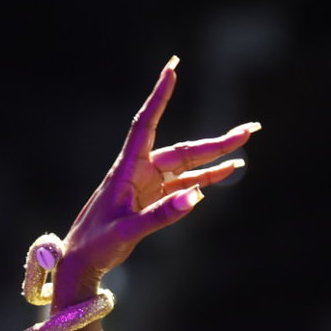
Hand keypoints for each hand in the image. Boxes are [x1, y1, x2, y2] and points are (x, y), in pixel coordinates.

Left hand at [62, 57, 257, 284]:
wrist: (82, 259)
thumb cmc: (96, 242)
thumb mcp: (127, 231)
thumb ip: (161, 216)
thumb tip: (197, 197)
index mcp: (128, 168)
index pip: (146, 123)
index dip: (160, 97)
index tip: (172, 70)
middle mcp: (141, 171)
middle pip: (184, 150)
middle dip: (217, 141)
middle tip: (249, 130)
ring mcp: (150, 185)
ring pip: (189, 166)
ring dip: (216, 158)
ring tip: (245, 147)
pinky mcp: (156, 199)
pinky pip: (186, 184)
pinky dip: (207, 178)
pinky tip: (228, 171)